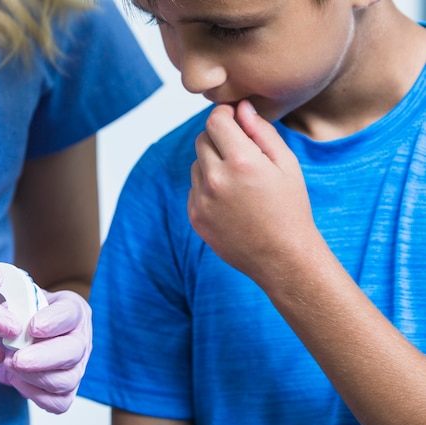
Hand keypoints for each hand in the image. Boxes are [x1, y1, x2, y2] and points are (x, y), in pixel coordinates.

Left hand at [0, 289, 91, 413]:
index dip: (53, 322)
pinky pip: (59, 402)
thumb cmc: (28, 312)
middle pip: (73, 352)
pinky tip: (18, 381)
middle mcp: (81, 338)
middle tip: (14, 359)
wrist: (33, 329)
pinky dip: (36, 395)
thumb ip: (12, 298)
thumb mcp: (22, 297)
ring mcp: (78, 366)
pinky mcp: (69, 389)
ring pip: (66, 381)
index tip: (32, 327)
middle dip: (41, 358)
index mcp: (73, 310)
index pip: (70, 314)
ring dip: (34, 378)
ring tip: (10, 366)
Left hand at [188, 101, 317, 286]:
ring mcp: (202, 200)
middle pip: (203, 139)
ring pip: (197, 164)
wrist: (282, 257)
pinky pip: (194, 188)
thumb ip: (261, 131)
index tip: (233, 118)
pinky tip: (231, 201)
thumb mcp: (286, 165)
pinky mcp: (195, 216)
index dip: (224, 115)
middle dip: (219, 138)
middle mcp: (216, 179)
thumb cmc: (290, 209)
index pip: (216, 120)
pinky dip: (207, 187)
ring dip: (212, 163)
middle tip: (240, 151)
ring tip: (239, 181)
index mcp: (242, 162)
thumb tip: (241, 108)